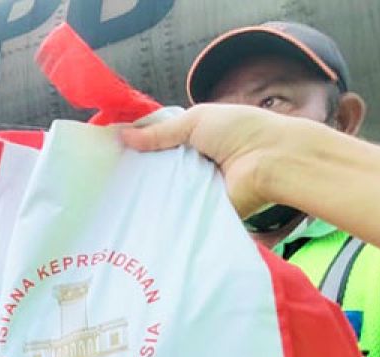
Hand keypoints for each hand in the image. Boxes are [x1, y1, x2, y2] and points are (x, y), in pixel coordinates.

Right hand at [119, 104, 292, 218]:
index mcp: (196, 138)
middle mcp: (195, 164)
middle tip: (107, 175)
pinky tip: (135, 213)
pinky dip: (160, 211)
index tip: (111, 150)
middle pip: (159, 168)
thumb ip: (161, 131)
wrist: (273, 162)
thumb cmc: (241, 131)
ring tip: (114, 195)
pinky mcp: (201, 210)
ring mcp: (197, 188)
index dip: (138, 145)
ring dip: (146, 191)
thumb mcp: (197, 120)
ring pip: (163, 190)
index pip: (160, 142)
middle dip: (137, 170)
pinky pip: (176, 211)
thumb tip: (123, 136)